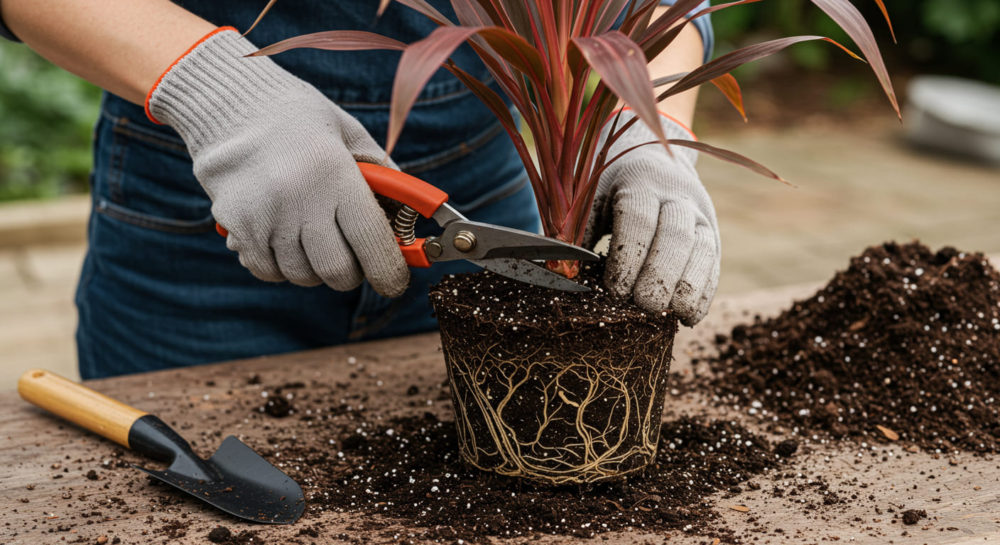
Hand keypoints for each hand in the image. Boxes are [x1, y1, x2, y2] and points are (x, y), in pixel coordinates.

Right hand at [148, 29, 408, 296]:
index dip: (390, 272)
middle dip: (351, 273)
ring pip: (302, 276)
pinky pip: (268, 272)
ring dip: (315, 268)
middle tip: (352, 256)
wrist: (229, 103)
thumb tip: (409, 223)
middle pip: (337, 271)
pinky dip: (282, 266)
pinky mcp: (236, 227)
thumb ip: (385, 179)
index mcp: (336, 173)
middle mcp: (300, 199)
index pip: (372, 243)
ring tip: (313, 237)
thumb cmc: (301, 121)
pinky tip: (284, 238)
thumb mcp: (351, 136)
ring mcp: (264, 217)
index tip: (394, 281)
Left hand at [585, 111, 719, 325]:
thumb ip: (576, 233)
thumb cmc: (611, 191)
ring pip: (703, 249)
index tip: (615, 290)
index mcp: (638, 181)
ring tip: (671, 315)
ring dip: (688, 287)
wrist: (653, 162)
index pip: (638, 220)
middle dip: (660, 275)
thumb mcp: (590, 199)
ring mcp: (700, 214)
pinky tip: (688, 317)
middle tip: (645, 305)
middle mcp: (676, 195)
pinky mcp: (712, 235)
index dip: (628, 259)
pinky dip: (704, 293)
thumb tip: (560, 274)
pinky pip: (714, 265)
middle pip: (676, 235)